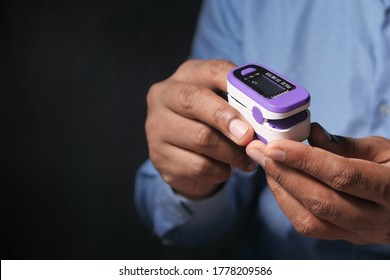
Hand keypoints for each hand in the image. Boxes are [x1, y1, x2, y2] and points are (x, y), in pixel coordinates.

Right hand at [145, 59, 255, 199]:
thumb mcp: (220, 104)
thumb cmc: (207, 122)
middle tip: (249, 136)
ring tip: (248, 158)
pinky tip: (228, 168)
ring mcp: (157, 129)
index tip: (254, 101)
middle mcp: (163, 98)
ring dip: (232, 152)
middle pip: (195, 101)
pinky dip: (221, 170)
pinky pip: (199, 166)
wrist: (180, 153)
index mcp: (184, 77)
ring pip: (201, 138)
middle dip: (227, 118)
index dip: (235, 83)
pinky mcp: (160, 158)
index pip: (211, 71)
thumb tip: (267, 113)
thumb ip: (240, 102)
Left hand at [246, 123, 389, 243]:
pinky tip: (278, 181)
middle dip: (284, 175)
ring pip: (311, 220)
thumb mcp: (383, 149)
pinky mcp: (345, 238)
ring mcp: (360, 234)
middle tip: (260, 152)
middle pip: (321, 202)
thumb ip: (346, 144)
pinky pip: (309, 227)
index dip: (304, 161)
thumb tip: (311, 133)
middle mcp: (378, 219)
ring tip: (265, 164)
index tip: (274, 146)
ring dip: (281, 190)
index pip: (342, 176)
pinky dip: (287, 203)